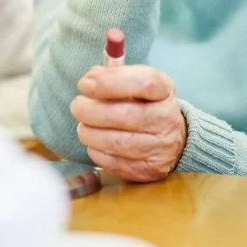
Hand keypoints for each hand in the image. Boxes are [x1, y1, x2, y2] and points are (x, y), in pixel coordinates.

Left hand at [72, 65, 186, 181]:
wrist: (169, 139)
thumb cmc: (145, 106)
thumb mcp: (137, 83)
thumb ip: (114, 77)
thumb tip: (90, 78)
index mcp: (165, 91)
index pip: (143, 83)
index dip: (109, 82)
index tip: (85, 83)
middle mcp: (167, 119)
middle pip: (125, 115)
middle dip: (91, 111)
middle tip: (77, 106)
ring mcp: (160, 147)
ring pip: (116, 142)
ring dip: (90, 133)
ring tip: (83, 126)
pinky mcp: (149, 170)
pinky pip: (114, 162)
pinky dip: (96, 151)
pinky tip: (95, 143)